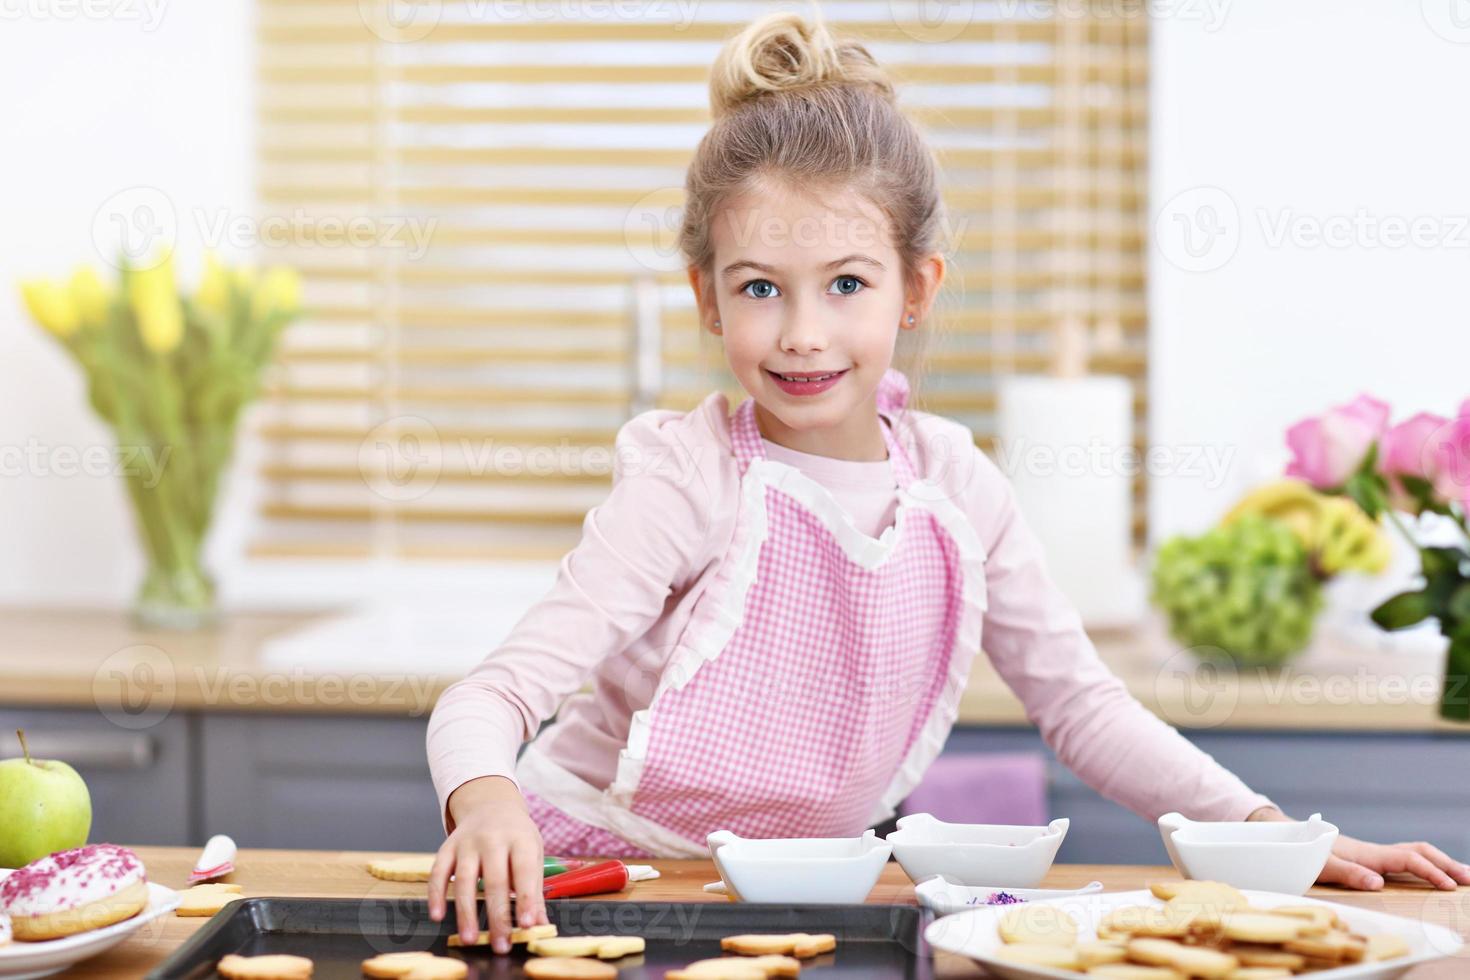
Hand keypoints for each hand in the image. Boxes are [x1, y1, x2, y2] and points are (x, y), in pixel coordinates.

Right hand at [428, 775, 549, 951]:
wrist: (491, 804)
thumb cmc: (517, 837)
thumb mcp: (533, 854)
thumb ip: (534, 891)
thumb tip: (539, 925)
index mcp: (520, 839)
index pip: (524, 870)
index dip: (526, 898)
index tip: (526, 924)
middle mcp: (493, 838)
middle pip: (494, 879)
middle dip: (497, 915)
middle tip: (499, 943)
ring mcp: (468, 842)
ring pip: (464, 878)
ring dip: (466, 911)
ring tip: (469, 937)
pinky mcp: (447, 846)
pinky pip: (438, 871)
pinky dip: (436, 894)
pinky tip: (438, 915)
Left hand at [1247, 805, 1469, 890]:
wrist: (1288, 837)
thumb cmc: (1303, 851)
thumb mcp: (1321, 865)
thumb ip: (1348, 873)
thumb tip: (1378, 884)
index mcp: (1368, 854)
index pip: (1408, 859)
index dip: (1430, 871)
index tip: (1449, 885)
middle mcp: (1375, 852)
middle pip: (1419, 851)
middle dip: (1445, 864)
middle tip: (1469, 879)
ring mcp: (1373, 854)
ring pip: (1414, 853)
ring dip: (1438, 862)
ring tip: (1460, 876)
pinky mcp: (1369, 859)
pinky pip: (1404, 860)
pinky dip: (1424, 864)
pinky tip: (1430, 874)